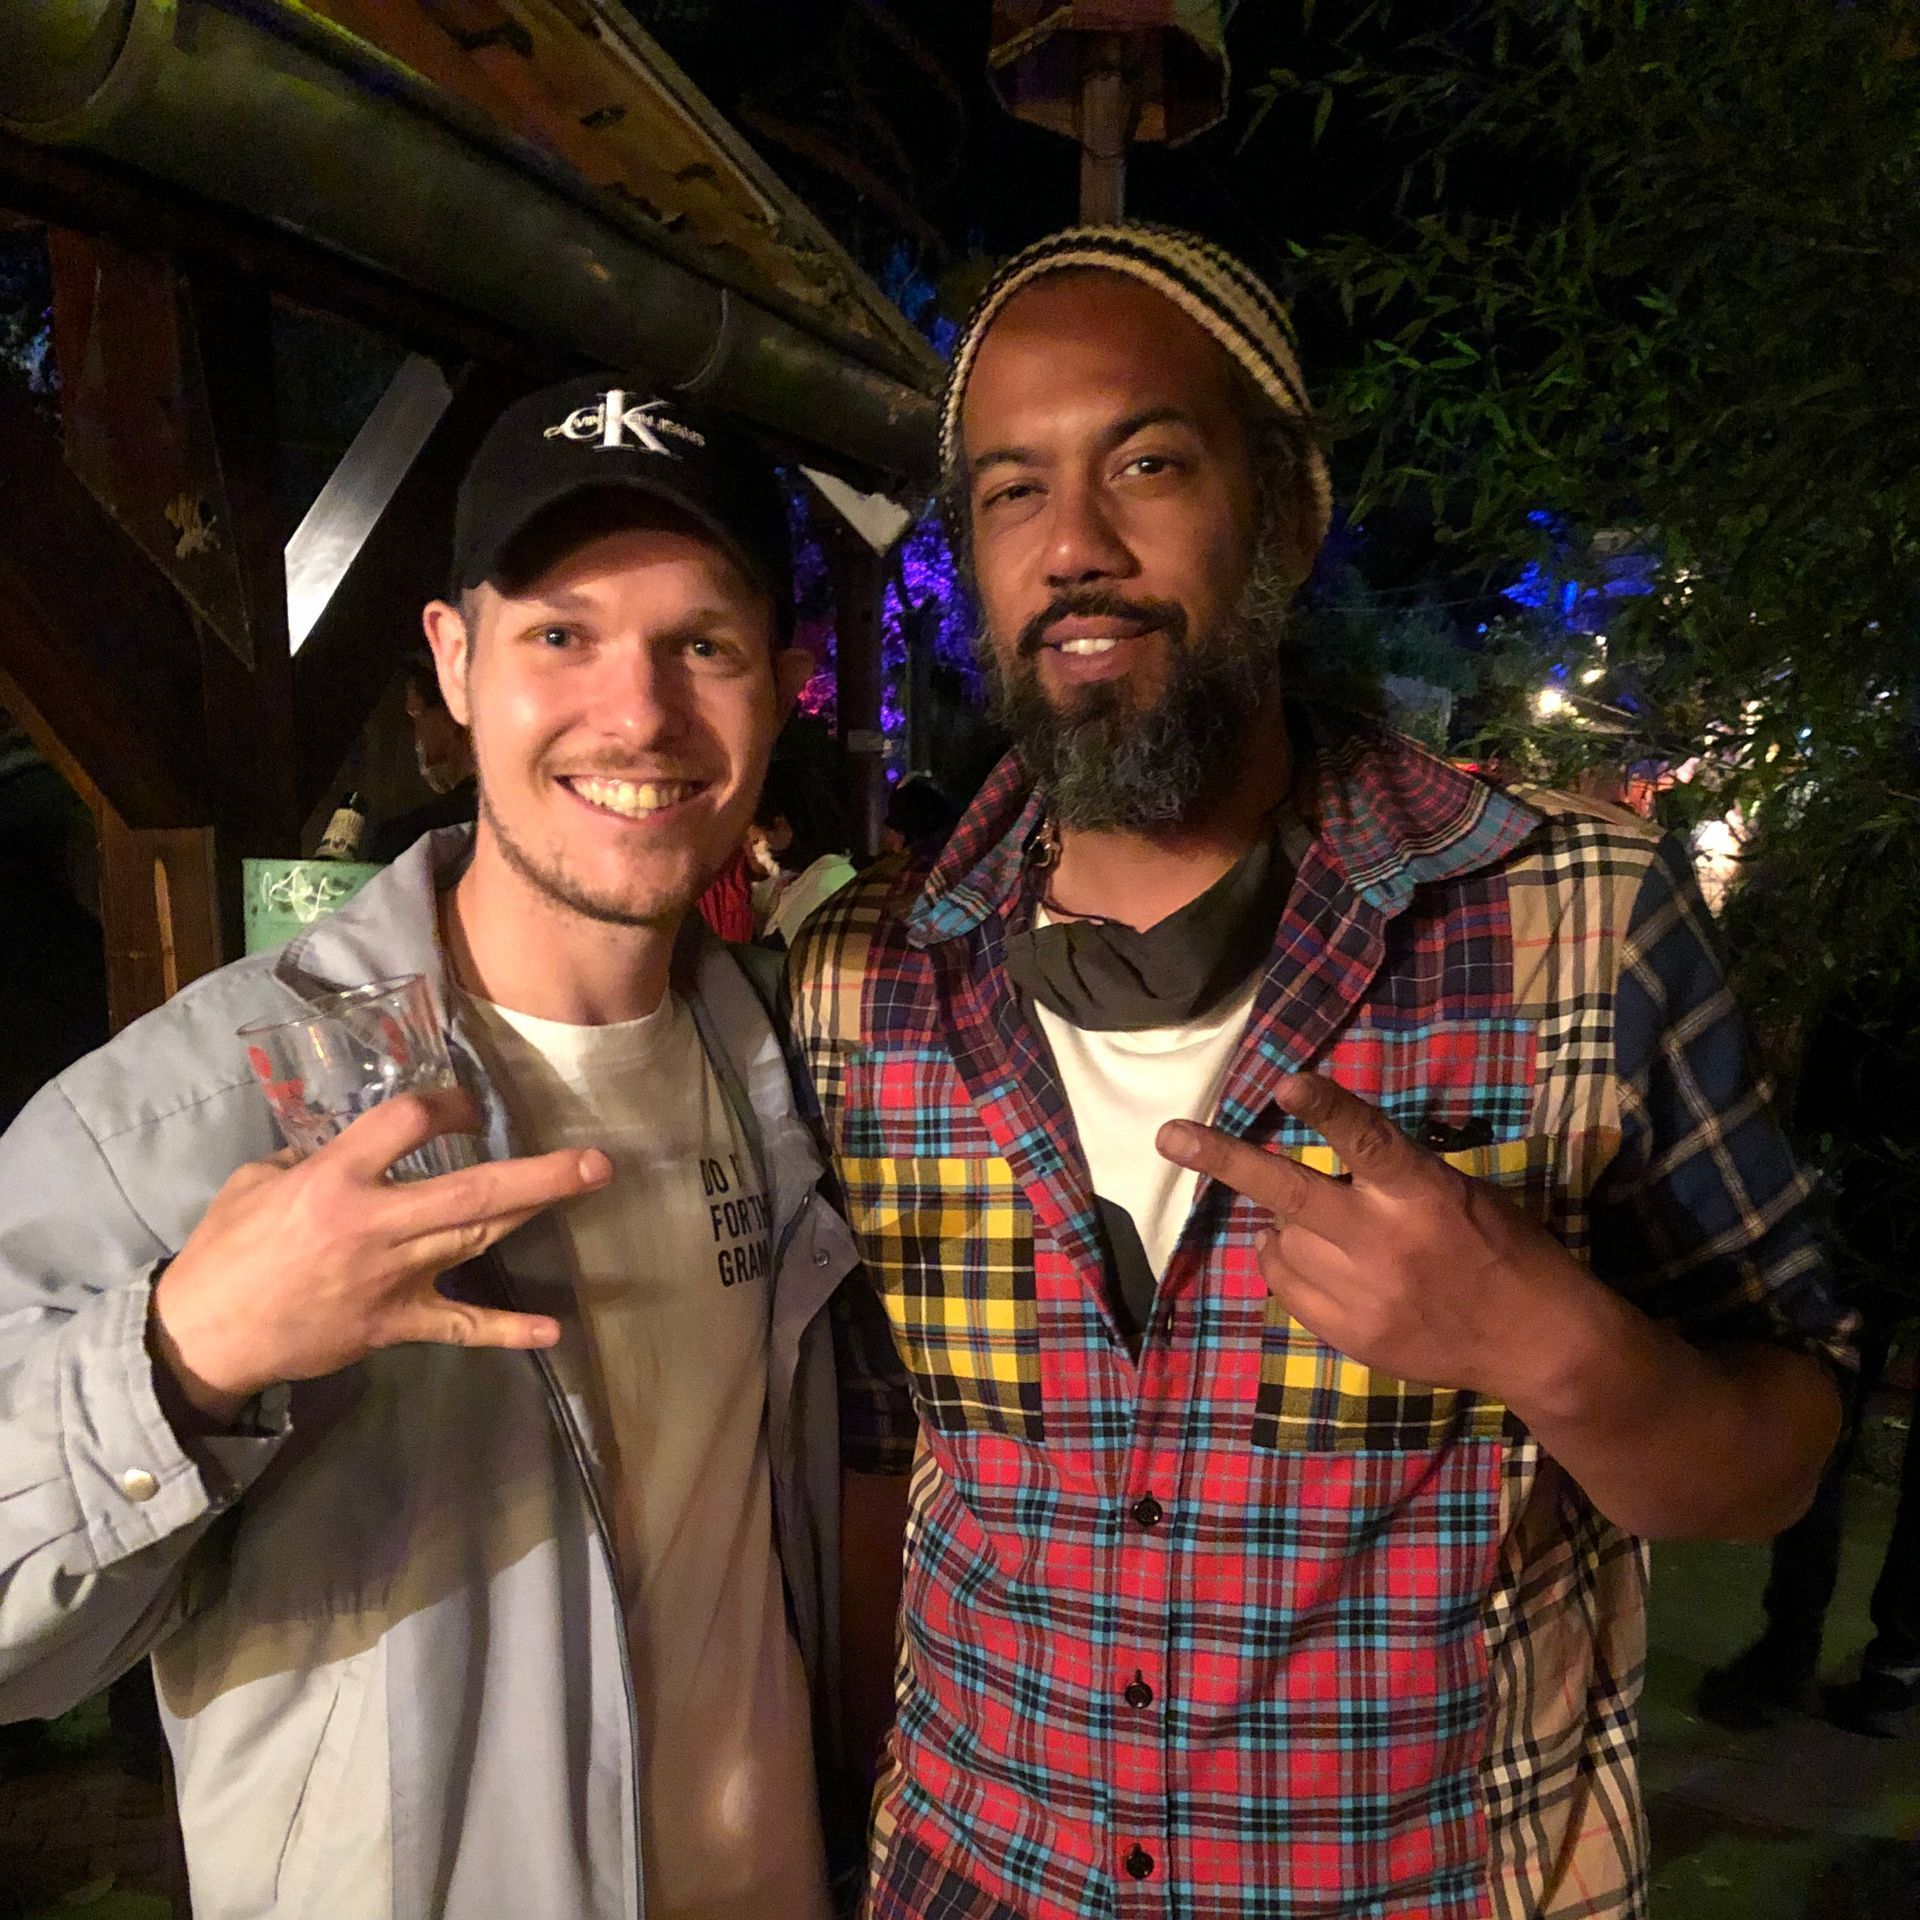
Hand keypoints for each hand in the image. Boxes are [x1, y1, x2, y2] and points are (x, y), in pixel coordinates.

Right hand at [151, 1086, 609, 1423]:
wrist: (204, 1336)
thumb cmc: (225, 1250)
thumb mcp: (257, 1181)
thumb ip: (313, 1157)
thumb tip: (355, 1146)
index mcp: (335, 1180)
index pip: (407, 1123)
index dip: (447, 1105)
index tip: (467, 1104)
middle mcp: (375, 1224)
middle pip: (471, 1190)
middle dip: (538, 1174)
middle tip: (595, 1160)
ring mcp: (391, 1276)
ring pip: (477, 1239)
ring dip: (534, 1214)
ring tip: (587, 1189)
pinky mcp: (395, 1322)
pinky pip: (459, 1326)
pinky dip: (506, 1331)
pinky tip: (553, 1333)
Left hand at [1157, 1073, 1592, 1401]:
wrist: (1535, 1341)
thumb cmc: (1500, 1247)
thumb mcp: (1455, 1191)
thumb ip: (1387, 1178)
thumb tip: (1314, 1167)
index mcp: (1424, 1194)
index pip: (1369, 1141)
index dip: (1327, 1109)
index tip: (1287, 1081)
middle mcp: (1386, 1241)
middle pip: (1290, 1193)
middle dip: (1224, 1159)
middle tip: (1169, 1135)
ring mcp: (1364, 1293)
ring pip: (1281, 1239)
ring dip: (1284, 1224)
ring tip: (1323, 1228)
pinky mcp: (1351, 1335)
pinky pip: (1286, 1287)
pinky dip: (1285, 1264)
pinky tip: (1313, 1261)